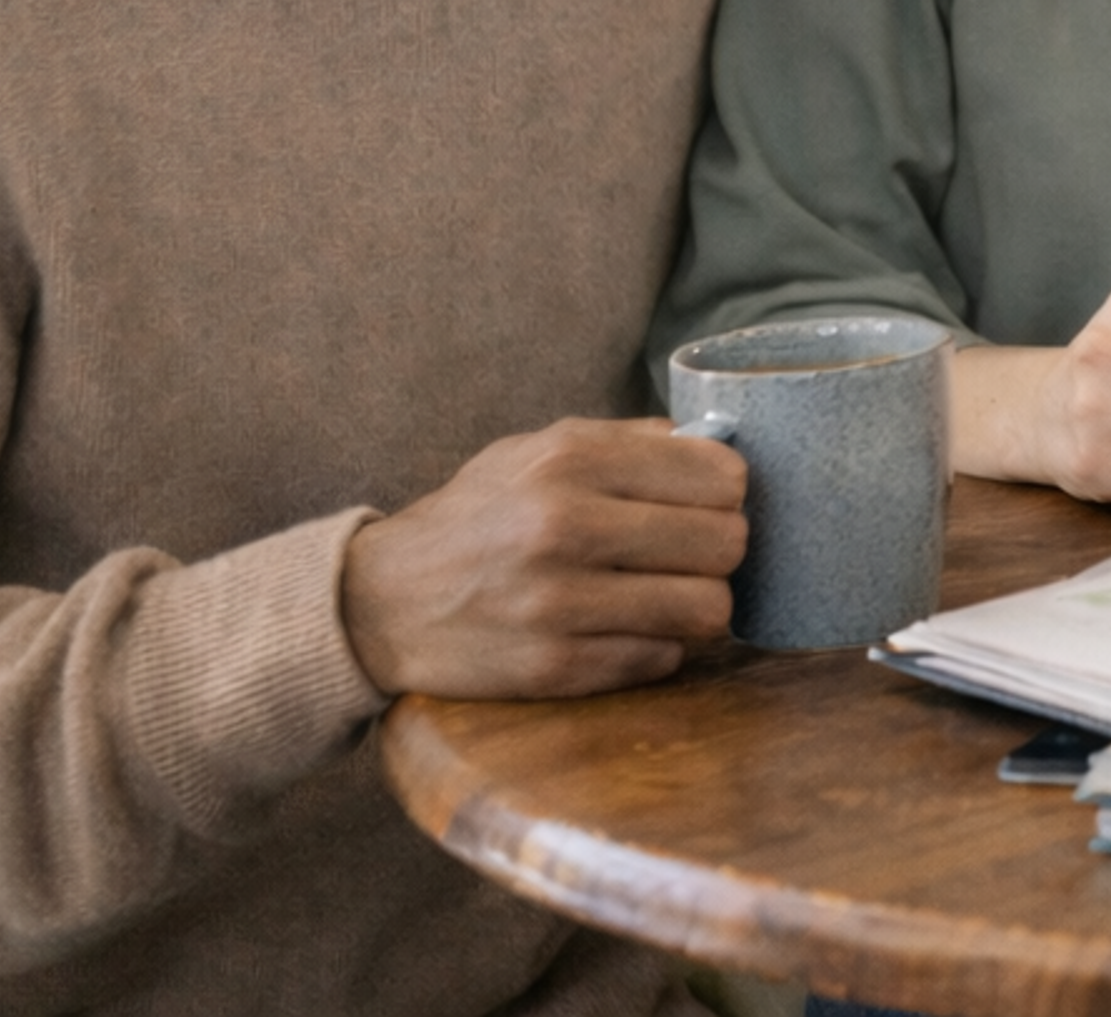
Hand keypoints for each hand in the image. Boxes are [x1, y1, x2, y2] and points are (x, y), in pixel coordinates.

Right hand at [338, 418, 749, 700]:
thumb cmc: (479, 516)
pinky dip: (657, 646)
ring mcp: (559, 602)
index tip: (709, 505)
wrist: (381, 600)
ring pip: (707, 609)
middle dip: (720, 551)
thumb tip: (720, 445)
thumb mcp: (539, 450)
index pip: (721, 477)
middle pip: (726, 544)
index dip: (729, 494)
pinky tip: (625, 628)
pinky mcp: (553, 668)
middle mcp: (565, 525)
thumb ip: (632, 442)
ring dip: (698, 605)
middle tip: (693, 555)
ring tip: (668, 595)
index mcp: (570, 460)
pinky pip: (662, 659)